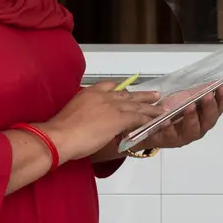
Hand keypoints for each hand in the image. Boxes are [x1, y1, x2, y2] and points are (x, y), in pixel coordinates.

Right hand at [45, 81, 163, 162]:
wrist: (60, 136)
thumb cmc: (61, 131)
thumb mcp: (71, 115)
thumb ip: (83, 114)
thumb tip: (88, 121)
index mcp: (88, 93)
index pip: (108, 86)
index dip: (120, 89)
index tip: (127, 90)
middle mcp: (102, 96)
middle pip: (126, 94)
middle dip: (141, 95)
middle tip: (154, 94)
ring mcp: (111, 106)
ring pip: (136, 105)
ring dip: (150, 107)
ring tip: (162, 107)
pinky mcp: (118, 119)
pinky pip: (138, 117)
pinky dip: (148, 119)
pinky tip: (156, 121)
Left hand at [136, 87, 222, 150]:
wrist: (152, 122)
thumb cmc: (172, 111)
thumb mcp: (187, 97)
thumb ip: (202, 91)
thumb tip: (220, 84)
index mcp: (205, 117)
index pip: (217, 109)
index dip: (221, 99)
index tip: (222, 87)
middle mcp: (199, 128)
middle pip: (209, 120)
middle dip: (209, 108)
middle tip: (207, 96)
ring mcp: (185, 136)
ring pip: (193, 129)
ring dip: (192, 117)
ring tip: (189, 107)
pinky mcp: (170, 140)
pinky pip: (171, 135)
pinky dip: (169, 127)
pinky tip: (167, 120)